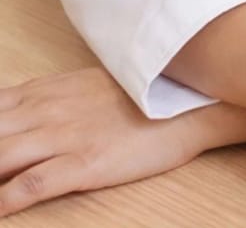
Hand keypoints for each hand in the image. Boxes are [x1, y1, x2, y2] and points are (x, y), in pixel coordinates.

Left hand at [0, 66, 245, 217]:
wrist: (187, 100)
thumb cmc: (140, 94)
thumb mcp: (86, 84)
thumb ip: (48, 98)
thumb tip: (21, 110)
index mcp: (45, 91)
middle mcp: (45, 111)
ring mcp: (62, 137)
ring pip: (0, 156)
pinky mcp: (82, 163)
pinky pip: (30, 185)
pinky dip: (5, 200)